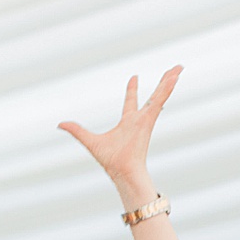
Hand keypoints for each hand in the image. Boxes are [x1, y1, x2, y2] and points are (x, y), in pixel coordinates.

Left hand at [59, 66, 180, 199]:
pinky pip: (159, 101)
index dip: (132, 90)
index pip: (131, 102)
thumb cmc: (111, 161)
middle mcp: (140, 119)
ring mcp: (147, 118)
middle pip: (153, 96)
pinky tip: (174, 78)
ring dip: (169, 81)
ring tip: (178, 68)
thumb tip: (60, 124)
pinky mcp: (149, 120)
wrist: (122, 171)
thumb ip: (76, 130)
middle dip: (161, 83)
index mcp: (128, 122)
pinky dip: (167, 89)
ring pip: (160, 95)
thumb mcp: (89, 141)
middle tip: (171, 71)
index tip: (134, 77)